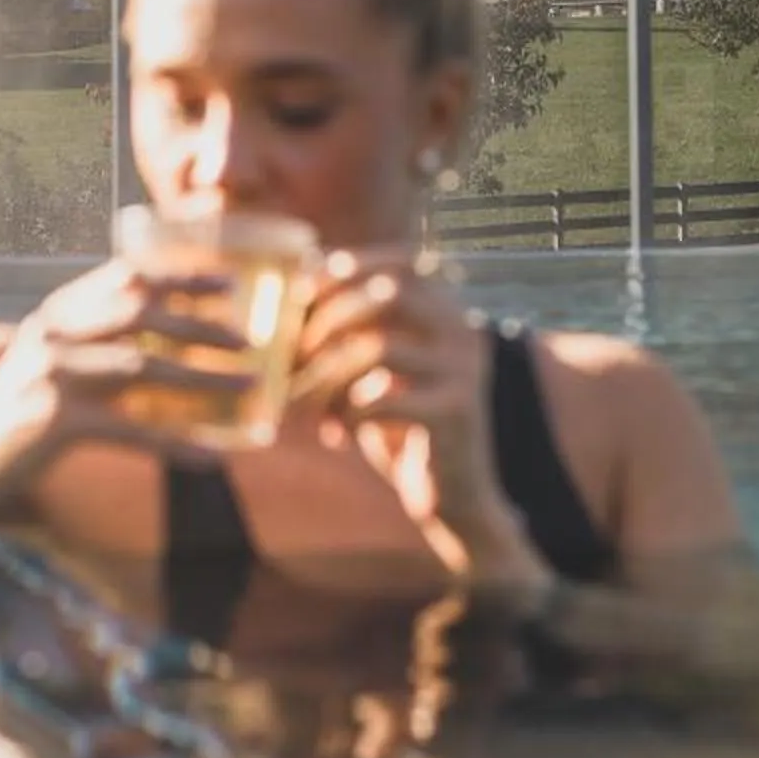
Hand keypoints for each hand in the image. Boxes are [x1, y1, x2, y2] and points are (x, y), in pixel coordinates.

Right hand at [0, 257, 254, 491]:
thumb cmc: (17, 405)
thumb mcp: (51, 354)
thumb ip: (96, 335)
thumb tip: (168, 331)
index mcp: (60, 310)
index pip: (127, 277)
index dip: (181, 274)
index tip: (229, 281)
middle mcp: (57, 332)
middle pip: (141, 314)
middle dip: (200, 324)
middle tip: (248, 338)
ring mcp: (55, 375)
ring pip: (143, 369)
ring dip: (204, 378)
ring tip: (249, 387)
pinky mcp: (57, 422)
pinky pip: (131, 431)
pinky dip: (178, 442)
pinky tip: (214, 455)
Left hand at [291, 253, 549, 591]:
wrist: (453, 496)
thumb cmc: (398, 423)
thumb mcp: (376, 369)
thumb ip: (353, 329)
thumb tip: (294, 289)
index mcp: (445, 310)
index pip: (400, 261)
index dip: (348, 265)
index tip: (302, 290)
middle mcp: (461, 330)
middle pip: (387, 294)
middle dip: (329, 319)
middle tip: (294, 357)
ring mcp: (464, 370)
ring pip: (378, 348)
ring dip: (328, 377)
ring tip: (307, 406)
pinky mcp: (456, 413)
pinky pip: (383, 400)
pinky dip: (346, 414)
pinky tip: (336, 435)